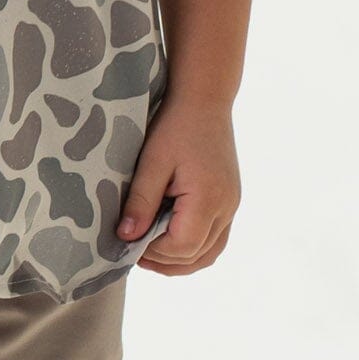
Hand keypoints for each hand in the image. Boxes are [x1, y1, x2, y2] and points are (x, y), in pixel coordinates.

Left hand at [115, 96, 240, 276]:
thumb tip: (126, 238)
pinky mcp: (229, 200)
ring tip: (149, 251)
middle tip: (133, 252)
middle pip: (197, 256)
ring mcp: (232, 205)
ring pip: (209, 252)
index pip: (181, 247)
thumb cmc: (176, 125)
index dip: (153, 252)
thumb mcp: (152, 161)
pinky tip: (169, 237)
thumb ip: (141, 202)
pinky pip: (215, 237)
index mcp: (208, 199)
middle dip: (164, 260)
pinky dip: (193, 246)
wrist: (204, 99)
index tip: (128, 242)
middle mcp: (227, 207)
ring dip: (180, 259)